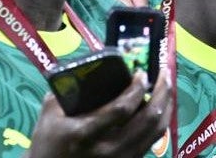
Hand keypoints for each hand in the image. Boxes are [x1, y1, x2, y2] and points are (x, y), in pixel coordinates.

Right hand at [25, 69, 169, 156]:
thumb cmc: (48, 144)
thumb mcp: (49, 115)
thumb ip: (67, 89)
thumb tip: (88, 66)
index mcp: (86, 133)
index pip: (122, 109)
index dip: (137, 88)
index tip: (141, 72)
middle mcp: (108, 148)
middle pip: (148, 119)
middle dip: (162, 92)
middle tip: (165, 73)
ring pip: (156, 132)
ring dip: (166, 106)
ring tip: (167, 88)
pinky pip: (152, 141)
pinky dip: (159, 121)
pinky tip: (159, 108)